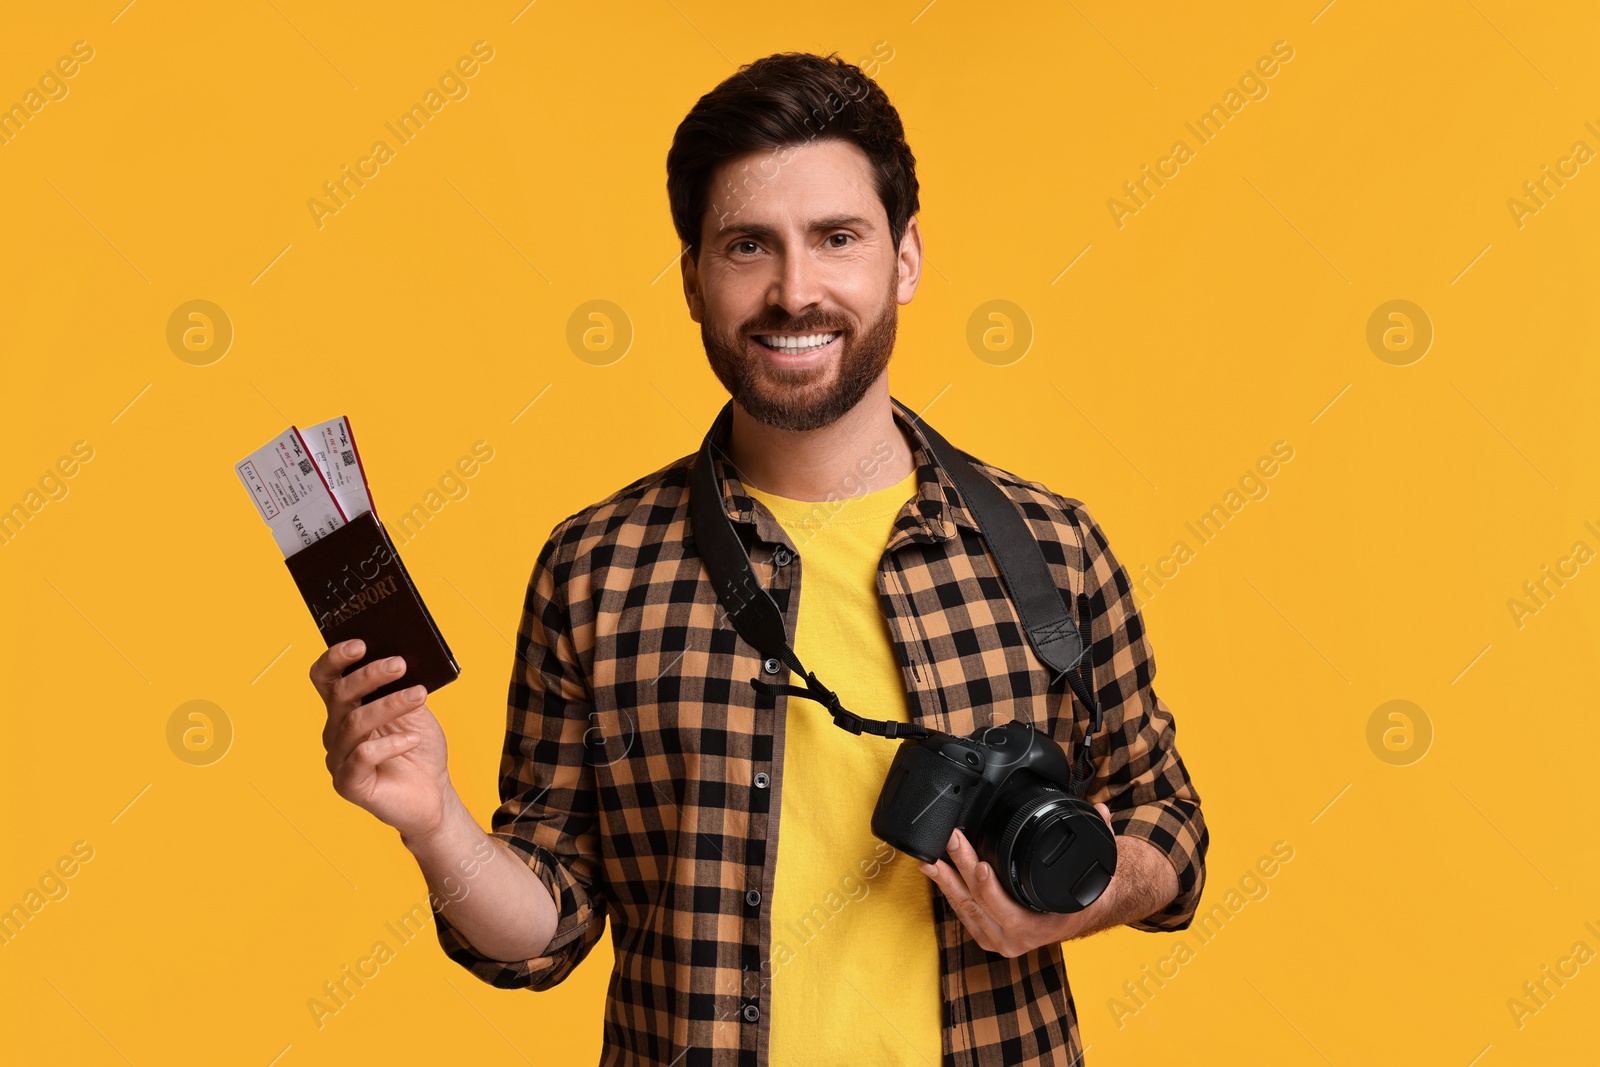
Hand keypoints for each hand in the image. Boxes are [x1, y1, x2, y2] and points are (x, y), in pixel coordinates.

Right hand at [309, 640, 455, 843]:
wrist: (434, 793)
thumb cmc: (420, 748)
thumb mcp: (414, 710)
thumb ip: (402, 686)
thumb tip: (402, 656)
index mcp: (345, 709)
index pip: (326, 678)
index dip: (336, 658)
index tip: (360, 643)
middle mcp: (335, 732)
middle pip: (340, 695)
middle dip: (369, 675)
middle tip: (400, 664)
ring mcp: (339, 760)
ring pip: (355, 723)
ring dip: (389, 705)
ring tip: (419, 695)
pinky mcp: (349, 785)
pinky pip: (363, 757)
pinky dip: (391, 744)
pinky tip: (412, 740)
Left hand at [919, 803, 1114, 957]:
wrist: (1081, 919)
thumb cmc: (1081, 896)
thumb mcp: (1094, 871)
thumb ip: (1100, 838)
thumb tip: (1101, 810)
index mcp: (1038, 928)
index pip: (1005, 910)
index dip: (988, 888)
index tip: (979, 864)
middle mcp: (1014, 939)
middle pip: (977, 903)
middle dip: (960, 869)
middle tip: (952, 841)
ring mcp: (996, 939)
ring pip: (964, 909)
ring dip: (945, 881)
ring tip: (930, 857)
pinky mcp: (985, 934)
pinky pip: (962, 913)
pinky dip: (948, 890)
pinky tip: (936, 871)